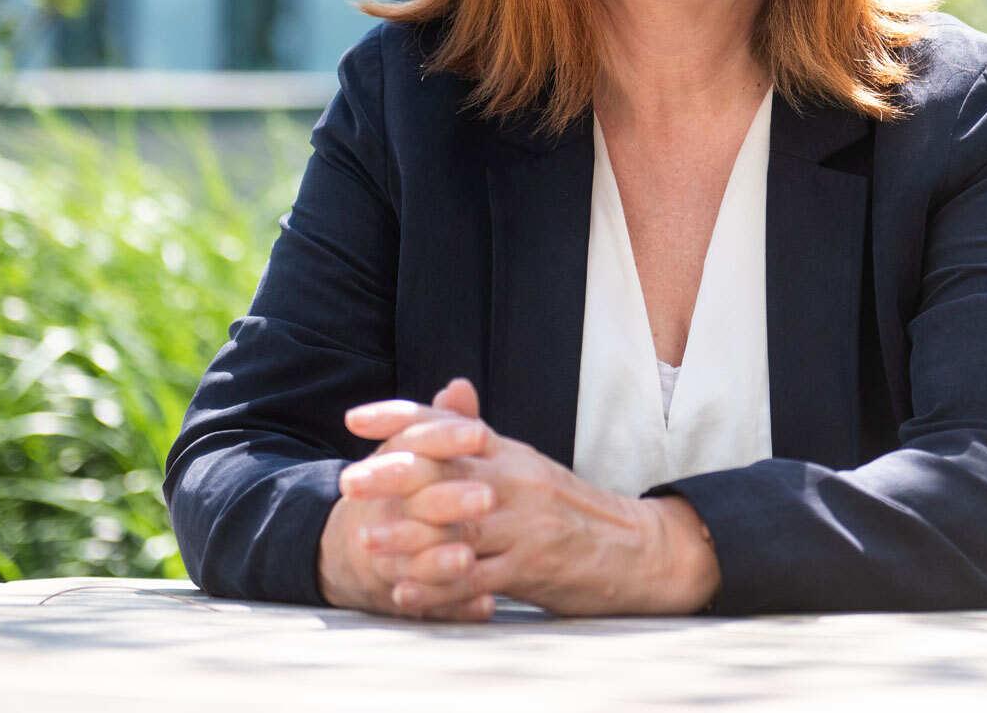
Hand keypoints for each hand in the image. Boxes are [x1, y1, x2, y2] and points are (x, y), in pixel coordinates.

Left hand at [332, 379, 721, 618]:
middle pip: (447, 471)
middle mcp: (516, 482)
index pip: (450, 424)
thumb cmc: (571, 512)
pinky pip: (478, 578)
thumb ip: (482, 440)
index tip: (356, 419)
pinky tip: (407, 592)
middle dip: (393, 476)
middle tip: (349, 482)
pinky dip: (438, 586)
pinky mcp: (533, 568)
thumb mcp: (528, 467)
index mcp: (510, 453)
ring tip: (367, 540)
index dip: (402, 418)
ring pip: (459, 527)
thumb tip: (446, 394)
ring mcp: (525, 526)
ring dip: (408, 536)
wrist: (637, 549)